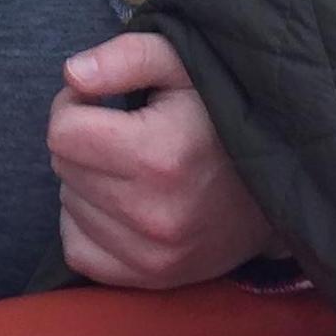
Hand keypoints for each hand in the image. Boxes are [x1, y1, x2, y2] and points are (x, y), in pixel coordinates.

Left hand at [46, 31, 281, 291]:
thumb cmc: (218, 114)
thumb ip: (126, 56)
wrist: (273, 187)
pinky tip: (117, 203)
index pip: (62, 132)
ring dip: (86, 182)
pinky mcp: (153, 279)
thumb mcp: (181, 63)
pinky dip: (86, 224)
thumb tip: (72, 73)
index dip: (74, 104)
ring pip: (68, 207)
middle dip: (81, 141)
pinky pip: (78, 250)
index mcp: (158, 155)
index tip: (101, 101)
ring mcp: (154, 255)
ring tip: (128, 167)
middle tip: (120, 132)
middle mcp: (154, 213)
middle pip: (63, 167)